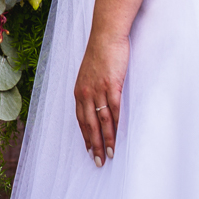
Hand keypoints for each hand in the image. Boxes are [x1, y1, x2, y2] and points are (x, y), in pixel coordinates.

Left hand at [74, 31, 129, 166]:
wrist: (106, 36)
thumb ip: (91, 90)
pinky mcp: (112, 85)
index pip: (81, 119)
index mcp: (79, 90)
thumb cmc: (100, 54)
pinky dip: (116, 125)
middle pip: (89, 124)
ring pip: (102, 121)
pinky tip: (119, 136)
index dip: (85, 136)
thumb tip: (96, 105)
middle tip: (99, 162)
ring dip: (106, 139)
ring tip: (110, 155)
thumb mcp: (90, 74)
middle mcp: (86, 92)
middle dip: (94, 145)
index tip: (89, 150)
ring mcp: (98, 89)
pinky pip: (114, 110)